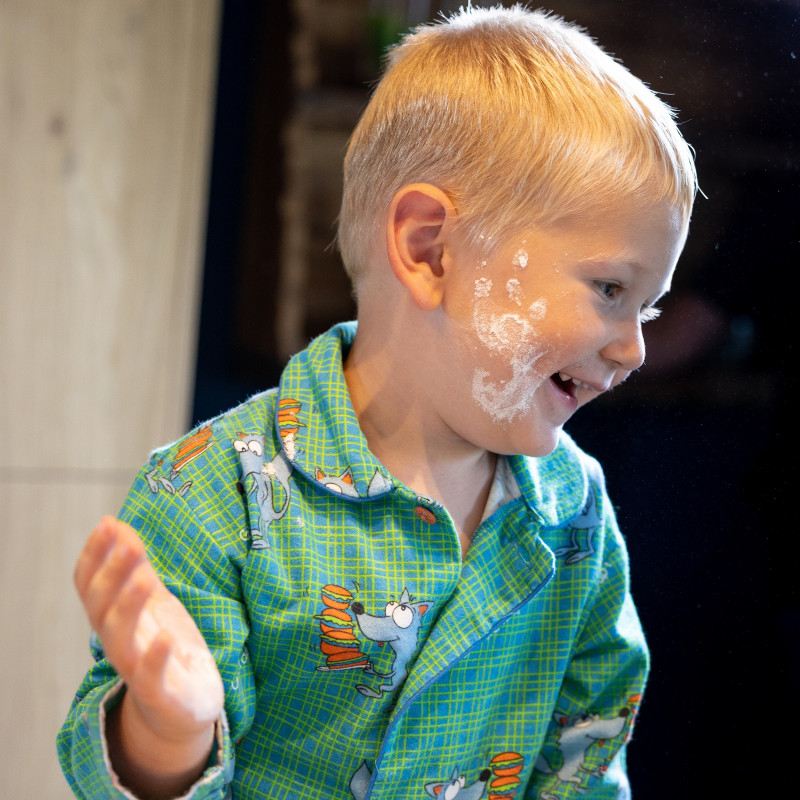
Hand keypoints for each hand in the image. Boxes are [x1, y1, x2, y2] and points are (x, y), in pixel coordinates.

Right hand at [74, 517, 223, 792]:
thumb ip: (136, 567)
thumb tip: (119, 525)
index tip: (106, 522)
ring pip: (120, 639)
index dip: (94, 555)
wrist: (181, 711)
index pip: (90, 585)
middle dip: (112, 574)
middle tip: (127, 542)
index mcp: (114, 618)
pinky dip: (155, 658)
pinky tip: (166, 638)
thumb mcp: (152, 602)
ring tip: (144, 579)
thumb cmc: (163, 649)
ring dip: (129, 608)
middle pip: (102, 607)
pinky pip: (151, 678)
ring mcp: (136, 670)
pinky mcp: (160, 694)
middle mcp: (118, 643)